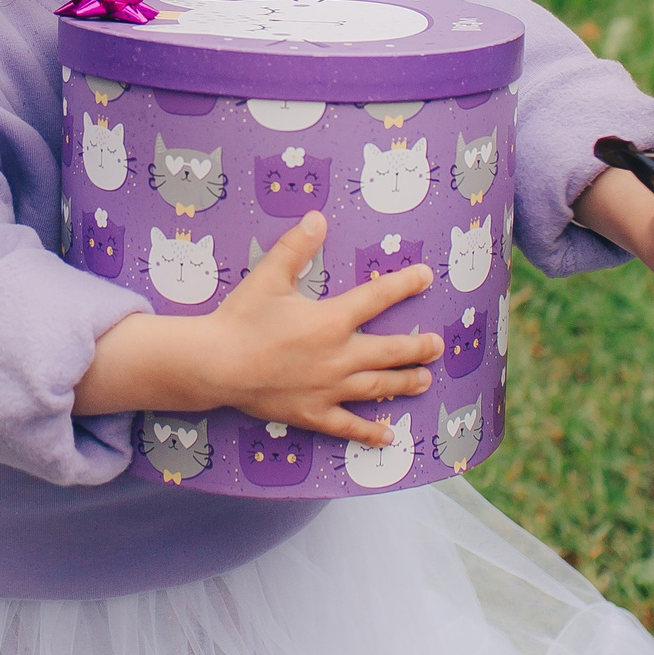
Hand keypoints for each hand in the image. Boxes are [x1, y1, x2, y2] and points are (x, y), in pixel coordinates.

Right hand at [73, 213, 440, 446]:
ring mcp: (329, 388)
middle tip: (437, 345)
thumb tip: (317, 218)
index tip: (426, 277)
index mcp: (332, 320)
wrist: (216, 364)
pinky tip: (387, 436)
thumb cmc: (242, 318)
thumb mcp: (269, 276)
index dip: (404, 285)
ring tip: (424, 380)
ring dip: (404, 382)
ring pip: (377, 386)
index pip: (377, 298)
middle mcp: (339, 356)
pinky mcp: (313, 412)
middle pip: (389, 351)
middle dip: (417, 347)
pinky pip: (347, 425)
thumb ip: (296, 247)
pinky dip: (369, 432)